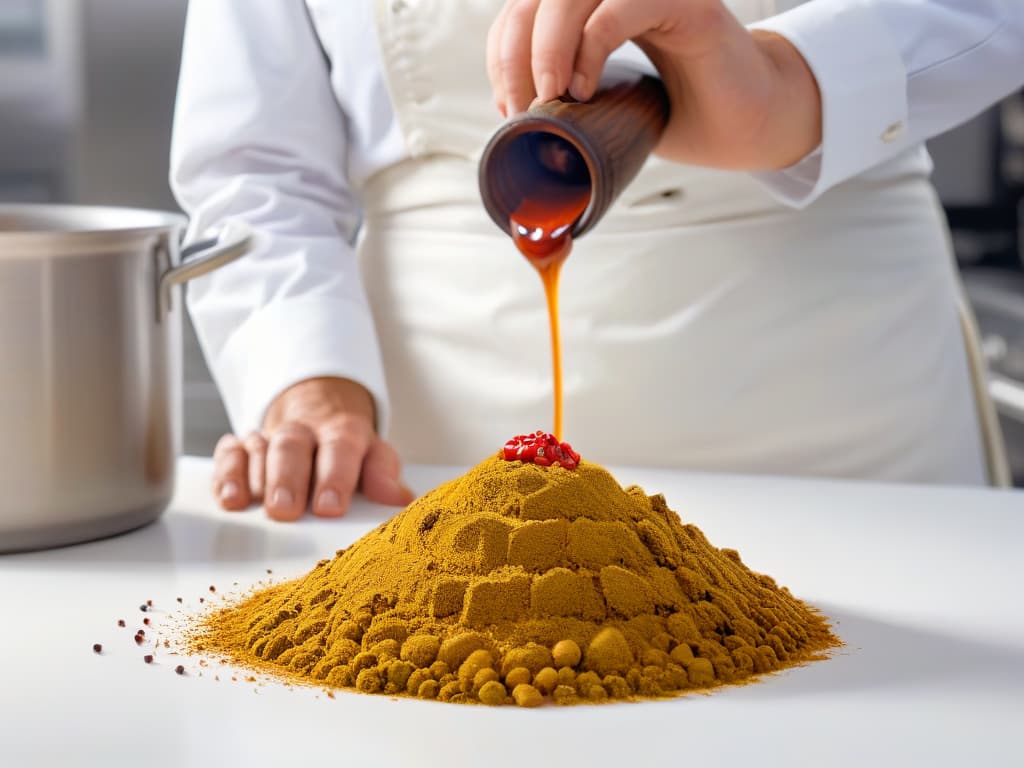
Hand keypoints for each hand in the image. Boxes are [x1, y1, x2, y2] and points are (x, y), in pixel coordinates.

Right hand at [211, 377, 413, 520]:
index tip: (330, 506)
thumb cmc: (348, 450)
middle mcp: (305, 432)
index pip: (340, 448)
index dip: (335, 476)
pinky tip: (230, 499)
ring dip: (254, 478)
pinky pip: (229, 454)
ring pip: (259, 448)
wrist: (318, 411)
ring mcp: (271, 437)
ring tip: (252, 505)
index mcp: (343, 432)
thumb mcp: (373, 456)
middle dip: (287, 478)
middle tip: (285, 509)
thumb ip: (383, 475)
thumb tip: (399, 499)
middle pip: (292, 446)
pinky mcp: (242, 447)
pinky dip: (226, 474)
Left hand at [486, 0, 821, 169]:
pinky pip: (619, 6)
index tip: (509, 105)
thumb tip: (511, 113)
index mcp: (595, 4)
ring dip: (546, 47)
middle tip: (522, 108)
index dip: (502, 52)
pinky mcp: (688, 2)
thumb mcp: (604, 106)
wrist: (745, 126)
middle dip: (516, 53)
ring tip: (549, 97)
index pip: (525, 7)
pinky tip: (585, 88)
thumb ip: (561, 96)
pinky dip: (589, 46)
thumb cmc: (678, 116)